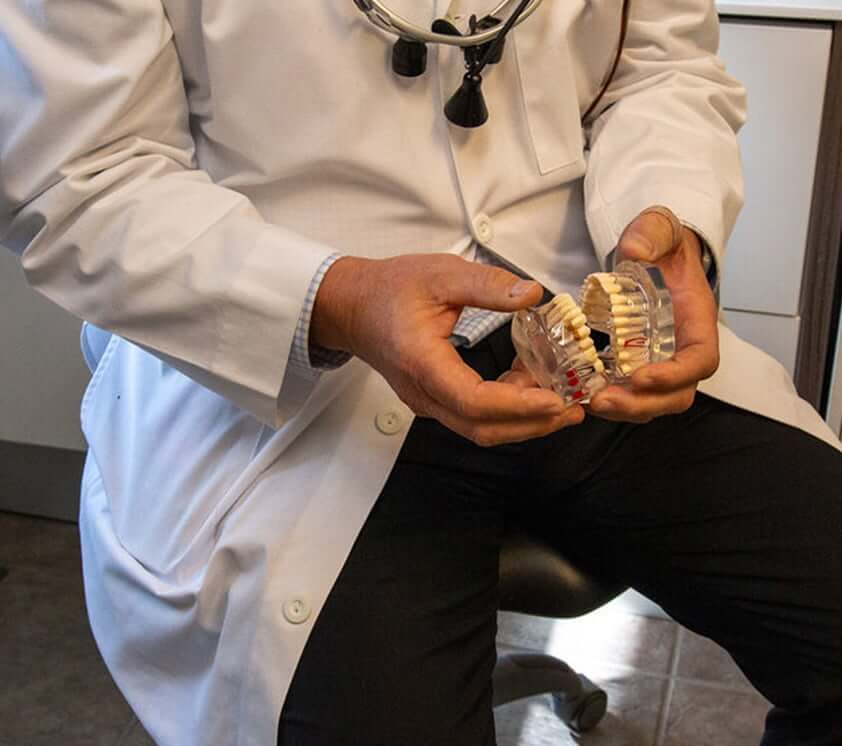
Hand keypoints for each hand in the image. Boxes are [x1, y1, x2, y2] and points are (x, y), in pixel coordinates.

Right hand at [310, 253, 584, 445]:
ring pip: (480, 429)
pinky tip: (531, 384)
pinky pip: (474, 417)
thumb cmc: (391, 289)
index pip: (475, 402)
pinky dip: (508, 409)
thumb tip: (533, 294)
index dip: (519, 406)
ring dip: (524, 420)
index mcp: (423, 364)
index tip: (557, 398)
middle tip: (575, 408)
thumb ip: (488, 284)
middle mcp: (424, 394)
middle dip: (533, 424)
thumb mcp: (441, 274)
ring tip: (562, 397)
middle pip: (482, 429)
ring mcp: (428, 402)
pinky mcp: (435, 400)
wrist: (354, 307)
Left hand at [588, 207, 719, 422]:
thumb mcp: (660, 229)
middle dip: (642, 403)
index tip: (641, 377)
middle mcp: (682, 348)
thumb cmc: (664, 244)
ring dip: (624, 409)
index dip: (675, 376)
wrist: (656, 251)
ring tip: (591, 403)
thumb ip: (651, 234)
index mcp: (696, 321)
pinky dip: (612, 401)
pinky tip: (584, 398)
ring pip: (654, 401)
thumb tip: (635, 251)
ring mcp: (661, 360)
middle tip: (604, 400)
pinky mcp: (637, 364)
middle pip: (677, 394)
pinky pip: (631, 393)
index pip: (700, 361)